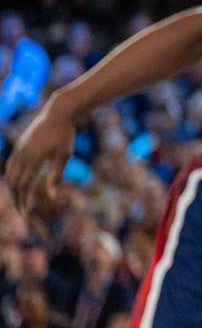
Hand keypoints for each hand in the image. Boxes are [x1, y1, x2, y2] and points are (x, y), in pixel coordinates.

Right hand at [4, 101, 74, 220]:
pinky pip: (11, 165)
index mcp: (34, 159)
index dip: (23, 201)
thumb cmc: (65, 135)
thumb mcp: (65, 156)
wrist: (58, 112)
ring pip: (9, 174)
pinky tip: (17, 183)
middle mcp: (23, 155)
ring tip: (20, 199)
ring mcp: (19, 149)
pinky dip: (11, 176)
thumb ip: (56, 176)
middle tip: (23, 211)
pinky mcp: (19, 145)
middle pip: (14, 183)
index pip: (24, 186)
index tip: (26, 214)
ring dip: (13, 188)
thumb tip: (53, 197)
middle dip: (17, 198)